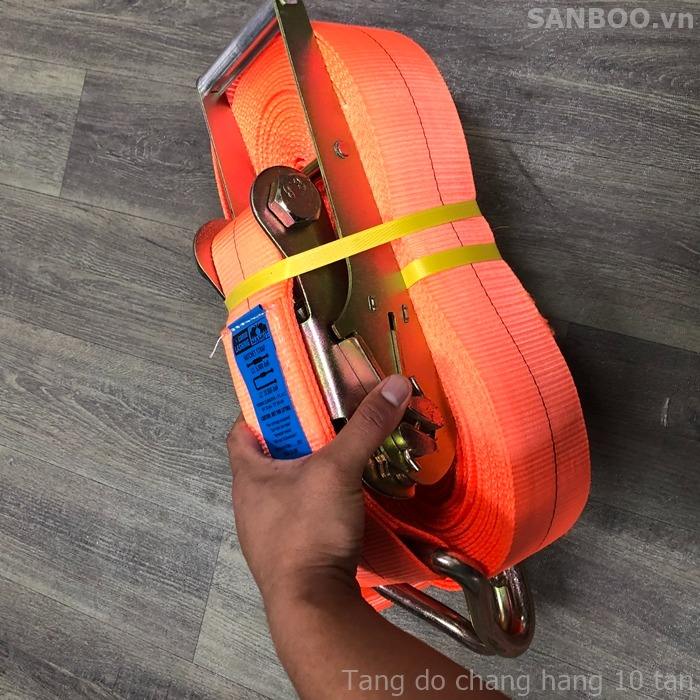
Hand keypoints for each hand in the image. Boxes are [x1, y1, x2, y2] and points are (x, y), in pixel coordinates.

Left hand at [226, 374, 412, 608]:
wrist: (313, 605)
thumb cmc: (308, 533)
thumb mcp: (338, 469)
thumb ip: (365, 426)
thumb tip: (393, 386)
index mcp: (248, 476)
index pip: (241, 431)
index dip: (261, 411)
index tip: (289, 399)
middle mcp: (250, 502)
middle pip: (267, 457)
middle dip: (296, 439)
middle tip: (326, 423)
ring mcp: (266, 530)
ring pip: (285, 487)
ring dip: (308, 471)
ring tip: (339, 458)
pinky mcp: (287, 551)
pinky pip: (298, 514)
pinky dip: (316, 500)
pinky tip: (341, 500)